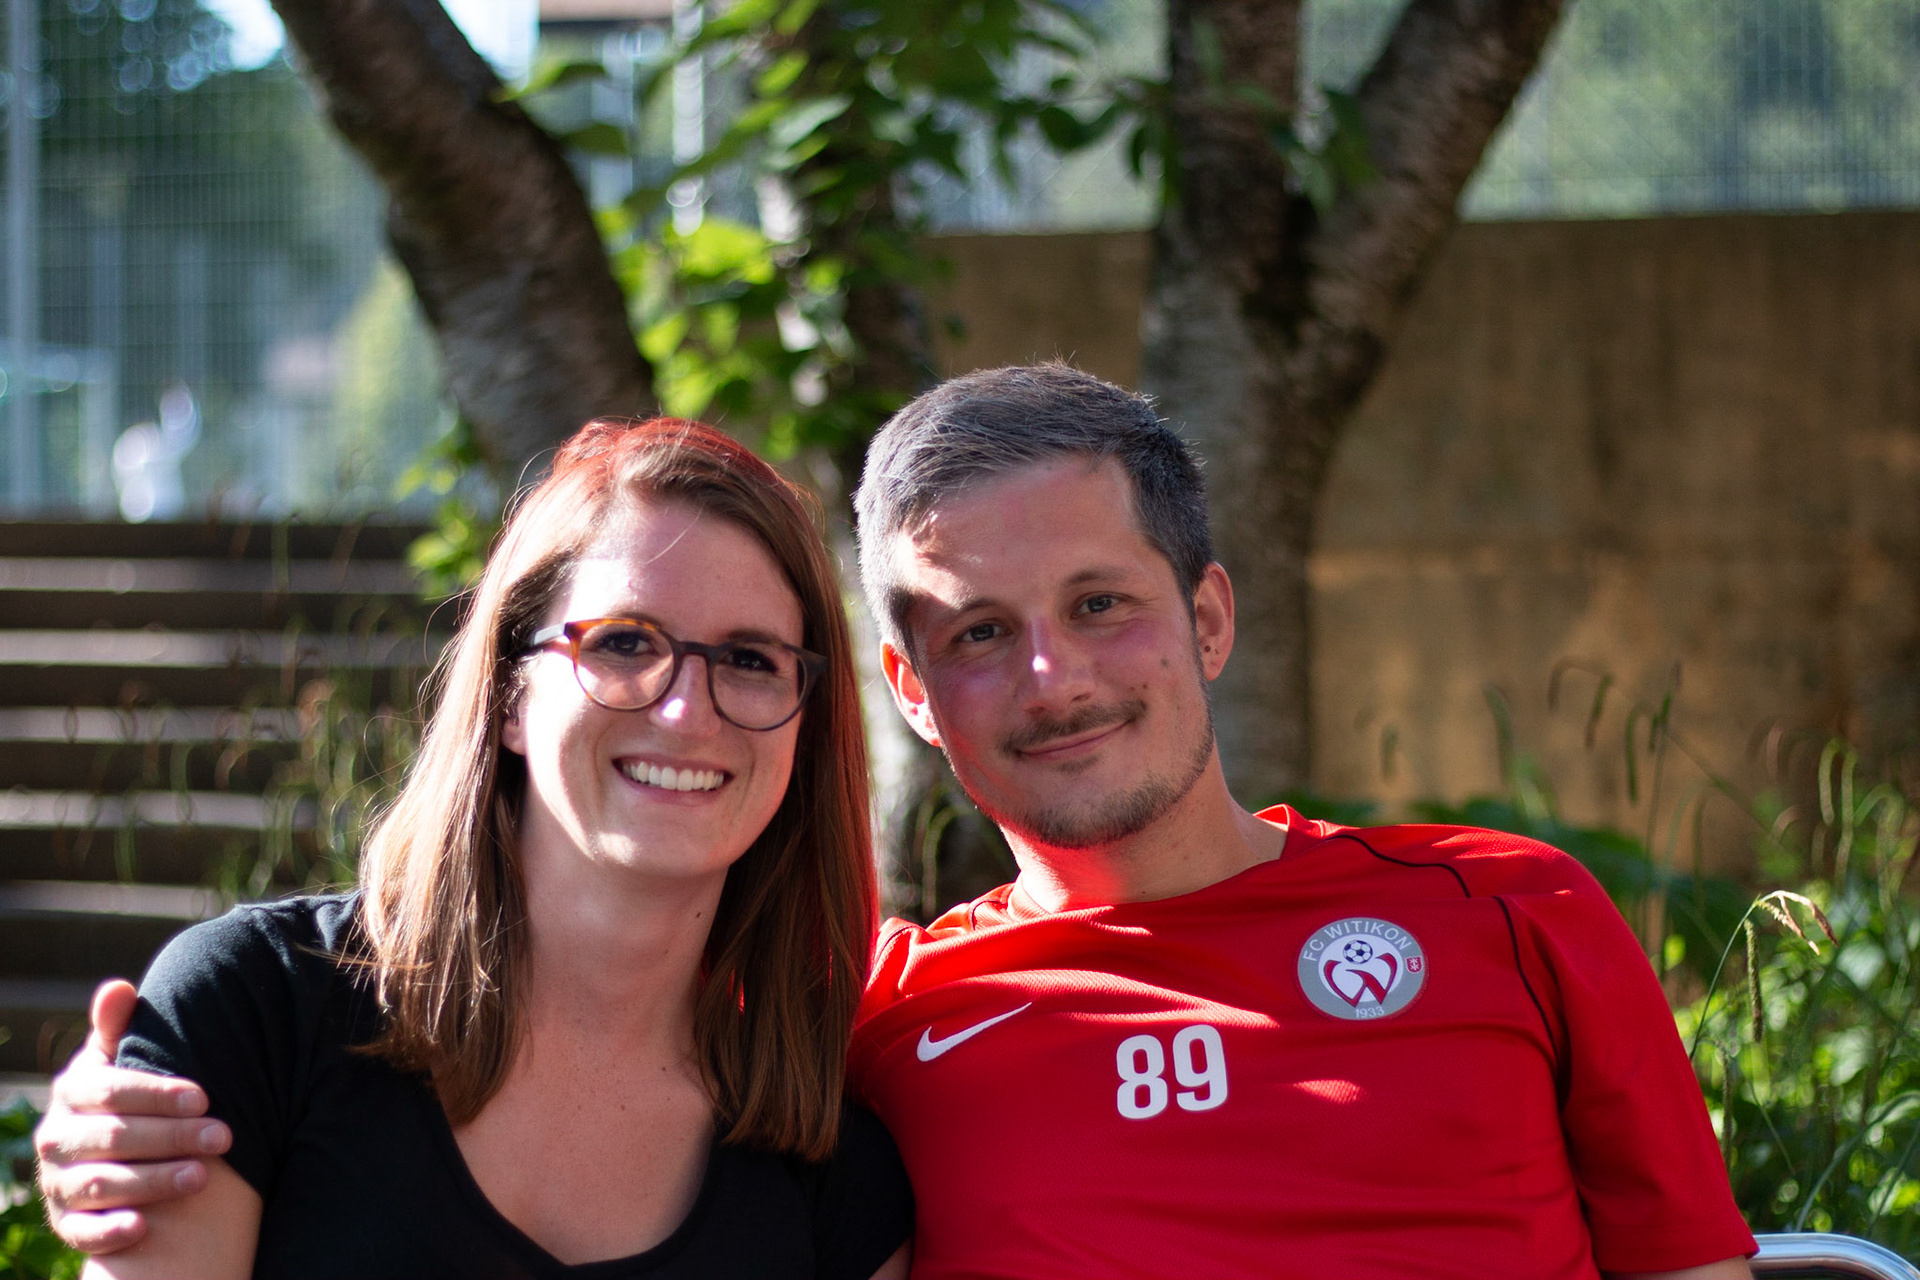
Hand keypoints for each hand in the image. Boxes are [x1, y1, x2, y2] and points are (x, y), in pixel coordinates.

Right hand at [34, 980, 230, 1253]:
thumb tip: (118, 988)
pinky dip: (108, 1231)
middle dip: (170, 1137)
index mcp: (73, 1091)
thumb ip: (118, 1026)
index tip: (203, 1097)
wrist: (111, 1148)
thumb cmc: (130, 1092)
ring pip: (102, 1184)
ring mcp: (59, 1182)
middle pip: (112, 1138)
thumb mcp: (121, 1057)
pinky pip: (81, 1230)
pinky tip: (142, 1227)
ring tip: (201, 1177)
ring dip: (152, 1182)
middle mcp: (57, 1137)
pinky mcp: (66, 1222)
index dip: (156, 1094)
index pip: (110, 1091)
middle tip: (224, 1137)